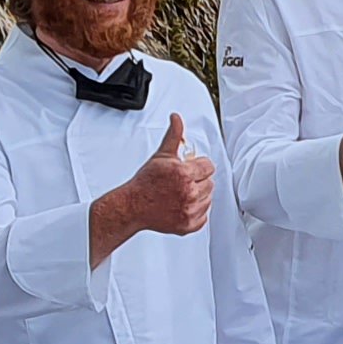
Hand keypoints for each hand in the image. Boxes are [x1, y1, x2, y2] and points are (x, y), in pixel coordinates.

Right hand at [105, 112, 211, 240]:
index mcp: (184, 174)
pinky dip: (196, 212)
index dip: (198, 166)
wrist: (133, 206)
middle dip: (198, 180)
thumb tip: (176, 118)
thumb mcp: (161, 155)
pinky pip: (203, 217)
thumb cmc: (145, 182)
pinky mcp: (187, 225)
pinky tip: (183, 205)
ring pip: (208, 199)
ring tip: (181, 193)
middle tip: (181, 181)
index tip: (189, 169)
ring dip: (198, 195)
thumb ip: (174, 135)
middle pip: (210, 183)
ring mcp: (189, 211)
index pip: (208, 166)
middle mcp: (189, 193)